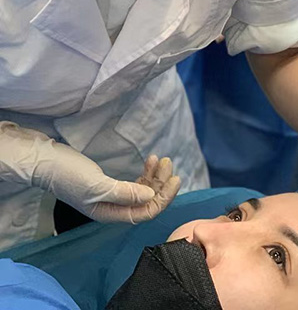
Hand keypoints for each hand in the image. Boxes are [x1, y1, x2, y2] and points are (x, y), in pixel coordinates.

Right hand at [0, 122, 179, 222]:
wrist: (46, 161)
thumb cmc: (69, 175)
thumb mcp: (98, 185)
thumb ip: (125, 193)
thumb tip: (151, 196)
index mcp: (110, 214)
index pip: (146, 212)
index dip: (164, 198)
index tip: (175, 179)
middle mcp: (114, 208)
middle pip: (148, 201)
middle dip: (162, 184)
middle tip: (169, 164)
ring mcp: (113, 195)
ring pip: (144, 190)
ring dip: (155, 176)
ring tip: (162, 159)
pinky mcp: (111, 183)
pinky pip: (136, 182)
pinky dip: (146, 172)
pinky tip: (151, 161)